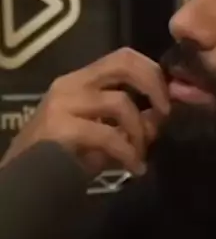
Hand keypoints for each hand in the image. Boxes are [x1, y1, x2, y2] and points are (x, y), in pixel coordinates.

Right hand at [0, 47, 169, 177]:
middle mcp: (71, 83)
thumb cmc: (64, 157)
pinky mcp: (60, 128)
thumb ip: (131, 121)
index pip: (123, 57)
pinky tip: (134, 168)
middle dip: (153, 85)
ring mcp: (63, 103)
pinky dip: (128, 153)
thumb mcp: (103, 134)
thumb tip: (161, 116)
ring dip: (140, 131)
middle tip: (166, 112)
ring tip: (141, 155)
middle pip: (123, 62)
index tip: (168, 98)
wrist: (24, 181)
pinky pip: (108, 134)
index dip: (152, 72)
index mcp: (81, 80)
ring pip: (121, 102)